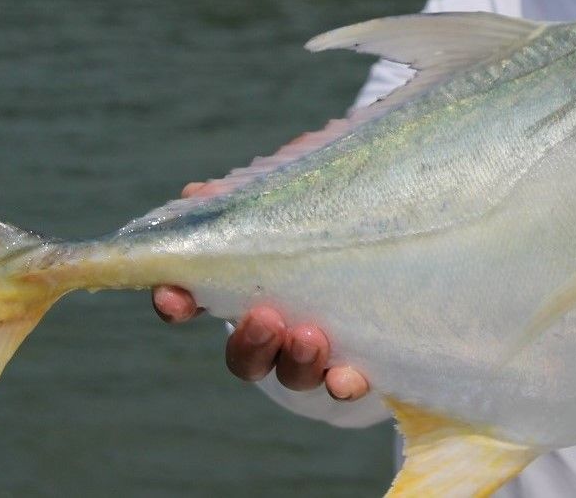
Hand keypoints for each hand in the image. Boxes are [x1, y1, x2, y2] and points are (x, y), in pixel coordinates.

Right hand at [151, 180, 368, 400]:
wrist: (402, 230)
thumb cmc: (329, 206)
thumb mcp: (293, 190)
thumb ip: (249, 194)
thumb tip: (198, 195)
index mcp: (246, 287)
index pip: (195, 303)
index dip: (176, 304)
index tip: (173, 297)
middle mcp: (277, 329)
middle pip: (246, 356)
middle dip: (249, 342)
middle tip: (264, 318)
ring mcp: (317, 350)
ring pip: (293, 374)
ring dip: (294, 362)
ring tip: (309, 337)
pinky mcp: (362, 360)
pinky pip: (348, 383)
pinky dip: (343, 384)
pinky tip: (345, 377)